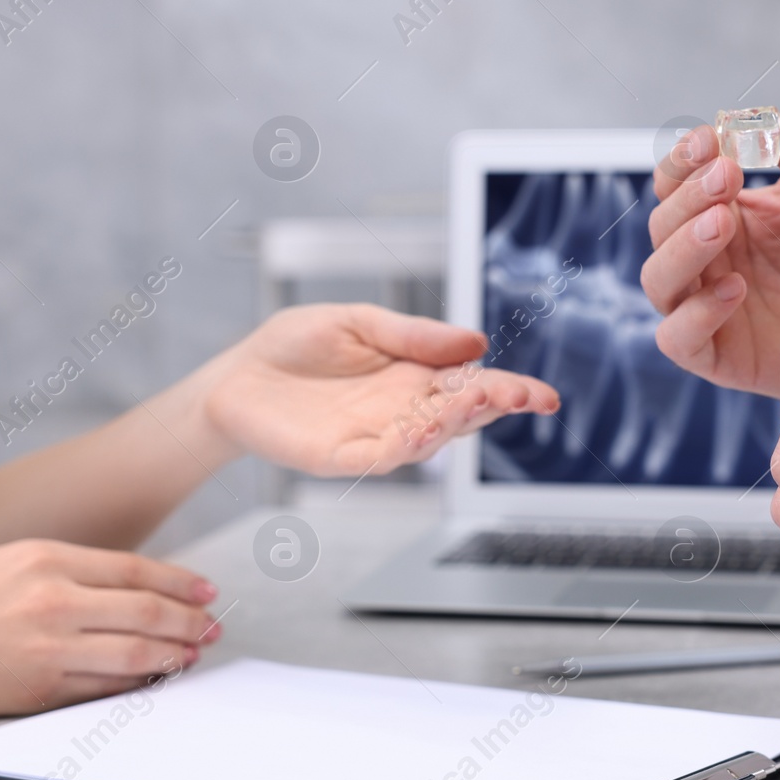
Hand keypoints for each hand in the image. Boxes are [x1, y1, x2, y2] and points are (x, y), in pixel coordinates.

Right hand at [0, 539, 218, 727]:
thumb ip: (59, 569)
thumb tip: (123, 586)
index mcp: (42, 557)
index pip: (135, 570)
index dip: (180, 582)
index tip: (208, 590)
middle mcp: (50, 601)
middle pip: (146, 611)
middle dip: (189, 621)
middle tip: (214, 626)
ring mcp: (44, 650)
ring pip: (134, 654)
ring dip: (173, 656)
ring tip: (194, 654)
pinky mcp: (33, 692)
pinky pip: (101, 688)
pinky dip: (135, 684)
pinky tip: (152, 679)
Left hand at [202, 303, 559, 475]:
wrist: (235, 377)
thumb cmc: (294, 348)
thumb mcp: (357, 322)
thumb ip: (412, 335)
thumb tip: (475, 343)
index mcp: (413, 378)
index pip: (472, 386)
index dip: (510, 392)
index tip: (544, 395)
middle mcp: (402, 412)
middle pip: (460, 415)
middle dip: (495, 406)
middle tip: (524, 397)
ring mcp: (373, 437)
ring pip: (427, 440)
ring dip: (454, 423)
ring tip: (477, 400)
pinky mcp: (339, 457)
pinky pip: (379, 457)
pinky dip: (405, 447)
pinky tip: (424, 430)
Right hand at [640, 114, 779, 398]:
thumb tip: (765, 118)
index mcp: (720, 213)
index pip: (675, 183)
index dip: (683, 160)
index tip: (711, 140)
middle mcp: (702, 259)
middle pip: (661, 226)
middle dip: (688, 198)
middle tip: (727, 178)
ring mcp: (702, 307)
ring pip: (658, 278)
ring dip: (683, 248)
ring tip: (723, 224)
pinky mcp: (714, 354)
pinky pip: (678, 337)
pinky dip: (697, 312)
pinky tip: (735, 288)